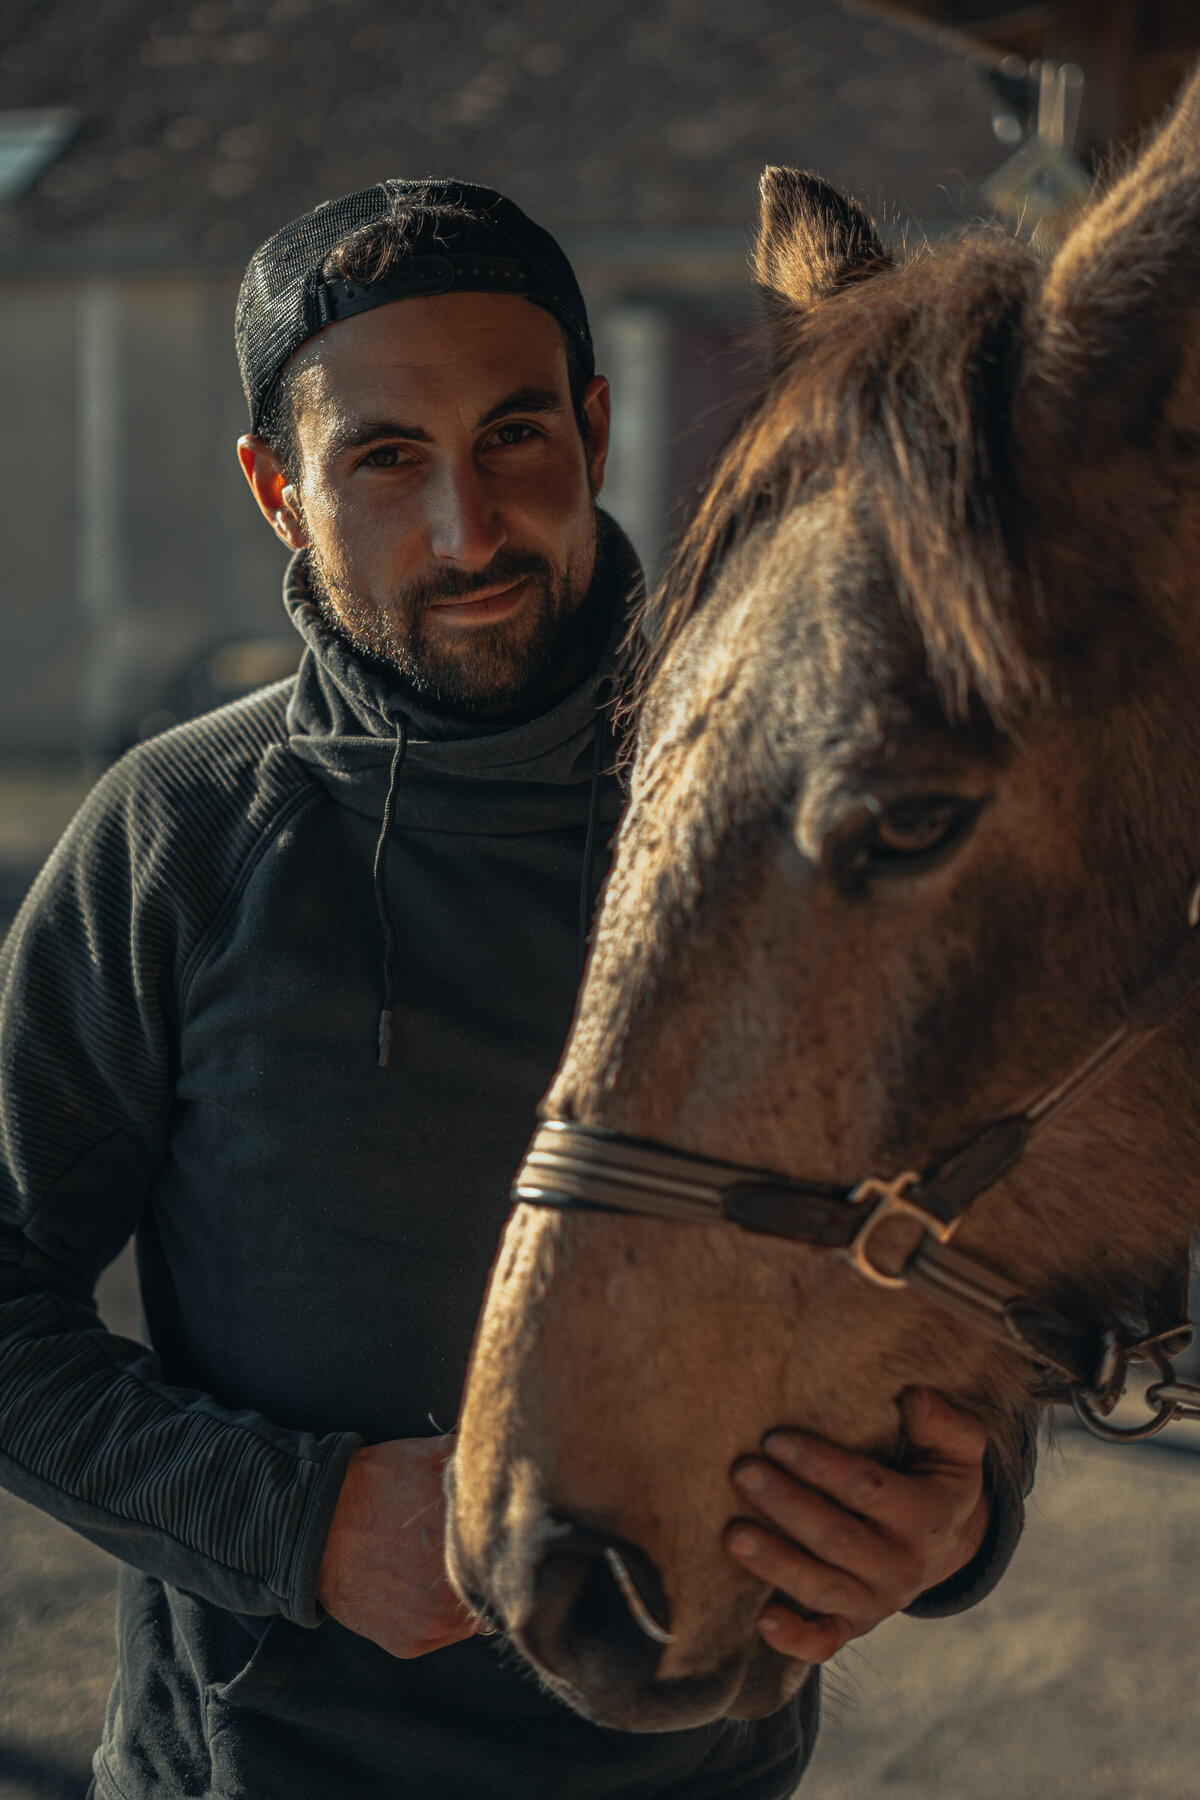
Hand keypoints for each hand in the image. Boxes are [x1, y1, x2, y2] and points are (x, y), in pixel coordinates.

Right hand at [317, 1434, 479, 1658]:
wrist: (312, 1526)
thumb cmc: (373, 1485)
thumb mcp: (427, 1456)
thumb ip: (468, 1457)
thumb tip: (501, 1440)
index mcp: (467, 1546)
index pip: (507, 1554)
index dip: (501, 1542)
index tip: (494, 1533)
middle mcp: (454, 1593)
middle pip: (490, 1588)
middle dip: (483, 1571)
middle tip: (470, 1552)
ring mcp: (432, 1624)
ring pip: (469, 1616)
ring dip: (462, 1597)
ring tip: (439, 1569)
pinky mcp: (410, 1643)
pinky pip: (440, 1634)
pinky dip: (435, 1614)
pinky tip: (419, 1587)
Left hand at [724, 1387, 989, 1663]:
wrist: (949, 1541)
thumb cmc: (937, 1475)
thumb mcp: (957, 1446)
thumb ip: (942, 1421)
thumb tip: (912, 1397)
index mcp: (927, 1516)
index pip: (867, 1489)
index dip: (820, 1464)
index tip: (774, 1438)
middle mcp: (903, 1566)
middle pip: (837, 1539)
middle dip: (786, 1505)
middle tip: (742, 1471)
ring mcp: (878, 1601)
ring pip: (823, 1589)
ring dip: (776, 1564)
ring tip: (732, 1535)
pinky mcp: (856, 1625)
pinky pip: (825, 1641)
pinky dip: (794, 1638)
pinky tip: (760, 1619)